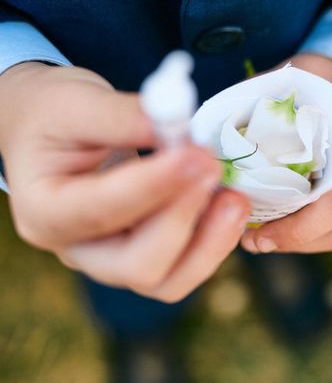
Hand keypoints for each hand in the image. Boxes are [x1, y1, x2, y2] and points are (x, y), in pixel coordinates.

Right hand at [0, 62, 249, 301]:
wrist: (53, 136)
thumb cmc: (57, 118)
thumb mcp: (76, 102)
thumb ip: (124, 116)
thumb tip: (179, 125)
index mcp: (45, 211)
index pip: (102, 211)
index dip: (154, 186)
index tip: (194, 154)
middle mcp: (79, 249)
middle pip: (138, 266)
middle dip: (184, 220)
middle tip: (213, 168)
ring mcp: (115, 259)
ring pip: (169, 280)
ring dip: (211, 241)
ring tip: (235, 196)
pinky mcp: (148, 254)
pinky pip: (187, 265)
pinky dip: (216, 239)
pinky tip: (230, 202)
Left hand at [241, 53, 331, 252]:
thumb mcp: (301, 77)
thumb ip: (263, 105)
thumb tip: (213, 141)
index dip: (297, 232)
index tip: (257, 237)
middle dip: (296, 242)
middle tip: (255, 241)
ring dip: (309, 239)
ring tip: (271, 234)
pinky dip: (325, 225)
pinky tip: (298, 219)